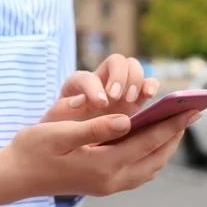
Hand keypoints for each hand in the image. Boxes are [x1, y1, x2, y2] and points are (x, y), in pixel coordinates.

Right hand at [0, 110, 200, 197]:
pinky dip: (151, 156)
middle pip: (156, 157)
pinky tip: (150, 142)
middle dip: (175, 135)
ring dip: (165, 147)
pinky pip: (138, 172)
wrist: (15, 177)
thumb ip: (95, 128)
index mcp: (103, 165)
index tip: (192, 109)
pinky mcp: (102, 185)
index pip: (148, 141)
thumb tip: (126, 121)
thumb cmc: (33, 149)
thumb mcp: (60, 133)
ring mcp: (107, 186)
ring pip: (150, 167)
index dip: (172, 124)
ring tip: (175, 125)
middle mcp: (110, 179)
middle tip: (191, 113)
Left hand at [42, 54, 158, 122]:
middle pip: (116, 61)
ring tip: (131, 99)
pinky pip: (148, 84)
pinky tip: (151, 97)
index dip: (94, 87)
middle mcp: (101, 80)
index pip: (88, 77)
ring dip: (136, 80)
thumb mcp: (55, 124)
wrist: (72, 144)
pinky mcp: (135, 99)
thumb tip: (80, 101)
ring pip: (134, 67)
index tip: (100, 103)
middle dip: (119, 76)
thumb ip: (64, 111)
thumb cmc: (61, 133)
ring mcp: (120, 88)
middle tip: (117, 97)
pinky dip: (151, 86)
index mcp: (78, 84)